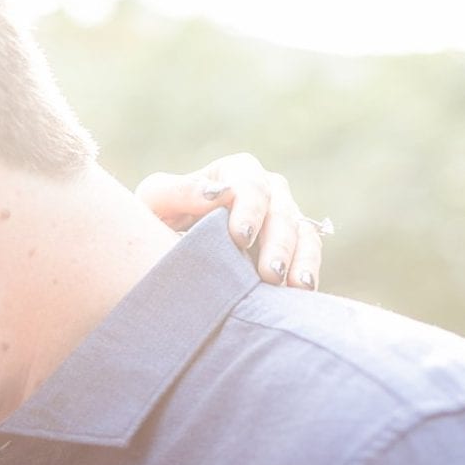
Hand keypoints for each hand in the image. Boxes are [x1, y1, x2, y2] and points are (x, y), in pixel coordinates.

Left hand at [135, 153, 326, 289]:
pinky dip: (308, 270)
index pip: (250, 184)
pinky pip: (308, 253)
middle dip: (277, 242)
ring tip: (295, 287)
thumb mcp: (156, 200)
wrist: (164, 244)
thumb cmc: (158, 216)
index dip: (249, 208)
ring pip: (301, 232)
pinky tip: (304, 291)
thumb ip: (179, 192)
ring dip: (300, 259)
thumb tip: (215, 193)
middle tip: (270, 273)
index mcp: (235, 172)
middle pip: (280, 210)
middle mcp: (266, 190)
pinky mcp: (290, 245)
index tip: (240, 237)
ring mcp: (282, 217)